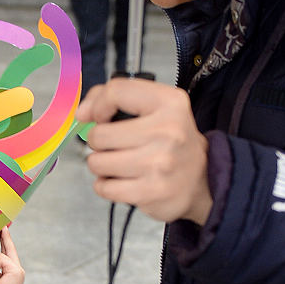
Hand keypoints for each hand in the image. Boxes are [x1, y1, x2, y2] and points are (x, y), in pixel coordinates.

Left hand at [0, 229, 25, 283]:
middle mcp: (17, 268)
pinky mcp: (15, 270)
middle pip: (10, 249)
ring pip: (1, 256)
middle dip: (6, 237)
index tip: (4, 231)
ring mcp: (17, 269)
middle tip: (3, 227)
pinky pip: (1, 260)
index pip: (8, 252)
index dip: (6, 241)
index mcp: (11, 270)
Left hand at [78, 78, 212, 226]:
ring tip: (119, 163)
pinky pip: (104, 187)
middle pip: (99, 135)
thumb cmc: (172, 141)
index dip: (97, 105)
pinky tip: (122, 180)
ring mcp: (159, 163)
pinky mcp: (150, 191)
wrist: (202, 180)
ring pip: (97, 163)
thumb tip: (82, 113)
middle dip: (99, 142)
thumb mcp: (156, 107)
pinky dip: (106, 185)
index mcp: (169, 103)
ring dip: (101, 165)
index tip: (97, 116)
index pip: (116, 92)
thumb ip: (115, 97)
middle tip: (115, 145)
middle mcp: (167, 131)